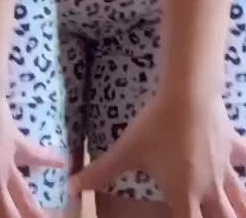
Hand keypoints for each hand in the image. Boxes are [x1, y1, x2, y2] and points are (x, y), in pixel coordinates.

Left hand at [73, 93, 245, 217]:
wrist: (188, 94)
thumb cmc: (156, 126)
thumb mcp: (125, 151)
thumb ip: (99, 172)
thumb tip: (71, 186)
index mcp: (183, 196)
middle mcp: (208, 189)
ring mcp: (223, 169)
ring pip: (241, 199)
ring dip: (241, 208)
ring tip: (238, 213)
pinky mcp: (232, 145)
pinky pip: (245, 158)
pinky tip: (245, 165)